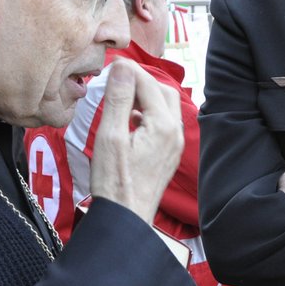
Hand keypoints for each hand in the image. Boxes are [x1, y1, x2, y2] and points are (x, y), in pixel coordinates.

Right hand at [88, 60, 183, 224]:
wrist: (125, 218)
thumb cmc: (114, 181)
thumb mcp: (110, 136)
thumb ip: (118, 99)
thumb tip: (122, 67)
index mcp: (163, 125)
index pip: (147, 83)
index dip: (128, 71)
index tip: (109, 67)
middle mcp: (175, 133)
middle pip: (163, 91)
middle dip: (140, 82)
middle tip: (115, 83)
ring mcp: (174, 145)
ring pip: (164, 107)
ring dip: (144, 98)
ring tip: (119, 101)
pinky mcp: (168, 155)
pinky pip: (162, 124)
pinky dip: (147, 114)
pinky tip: (128, 122)